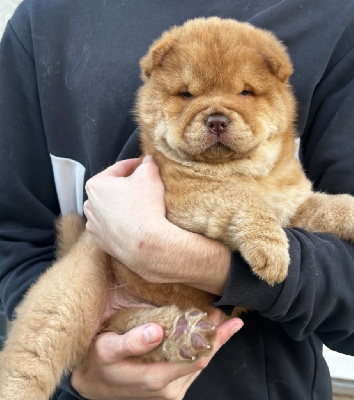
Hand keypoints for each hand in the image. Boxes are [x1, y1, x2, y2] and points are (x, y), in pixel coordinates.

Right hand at [71, 311, 242, 399]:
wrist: (93, 385)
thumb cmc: (99, 363)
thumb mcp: (107, 350)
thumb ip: (131, 342)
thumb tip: (157, 331)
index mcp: (156, 377)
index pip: (197, 357)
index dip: (213, 338)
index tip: (225, 319)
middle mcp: (169, 388)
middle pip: (202, 360)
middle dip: (217, 338)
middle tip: (230, 317)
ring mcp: (170, 390)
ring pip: (198, 364)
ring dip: (211, 344)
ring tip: (221, 322)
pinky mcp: (168, 388)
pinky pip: (190, 368)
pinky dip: (200, 352)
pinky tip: (205, 338)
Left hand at [84, 156, 230, 294]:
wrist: (147, 245)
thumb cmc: (145, 206)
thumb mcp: (150, 174)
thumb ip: (147, 162)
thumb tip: (147, 158)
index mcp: (96, 185)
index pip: (118, 169)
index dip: (135, 165)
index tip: (145, 165)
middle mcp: (89, 205)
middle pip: (112, 189)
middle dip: (127, 186)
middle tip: (145, 186)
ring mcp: (93, 226)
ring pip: (110, 209)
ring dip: (123, 205)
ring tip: (141, 207)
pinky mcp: (101, 242)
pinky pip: (112, 227)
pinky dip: (121, 223)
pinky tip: (136, 224)